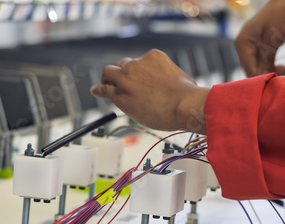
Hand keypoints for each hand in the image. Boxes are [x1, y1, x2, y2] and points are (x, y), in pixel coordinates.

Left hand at [90, 49, 209, 133]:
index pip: (139, 62)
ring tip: (104, 85)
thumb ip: (169, 78)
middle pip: (121, 64)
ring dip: (107, 79)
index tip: (138, 81)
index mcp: (153, 57)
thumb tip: (172, 88)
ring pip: (108, 73)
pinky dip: (99, 89)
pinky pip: (104, 89)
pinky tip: (96, 91)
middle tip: (120, 81)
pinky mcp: (120, 94)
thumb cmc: (188, 96)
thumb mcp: (181, 77)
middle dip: (121, 72)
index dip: (138, 73)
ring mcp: (126, 79)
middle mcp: (137, 64)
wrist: (184, 105)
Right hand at [235, 0, 284, 76]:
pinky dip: (274, 65)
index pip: (248, 67)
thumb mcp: (273, 40)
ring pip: (258, 67)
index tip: (277, 78)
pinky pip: (263, 62)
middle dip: (267, 73)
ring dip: (272, 70)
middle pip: (252, 68)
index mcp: (242, 42)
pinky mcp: (258, 47)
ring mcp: (250, 46)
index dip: (262, 76)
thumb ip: (266, 59)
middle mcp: (242, 45)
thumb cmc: (279, 16)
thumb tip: (263, 75)